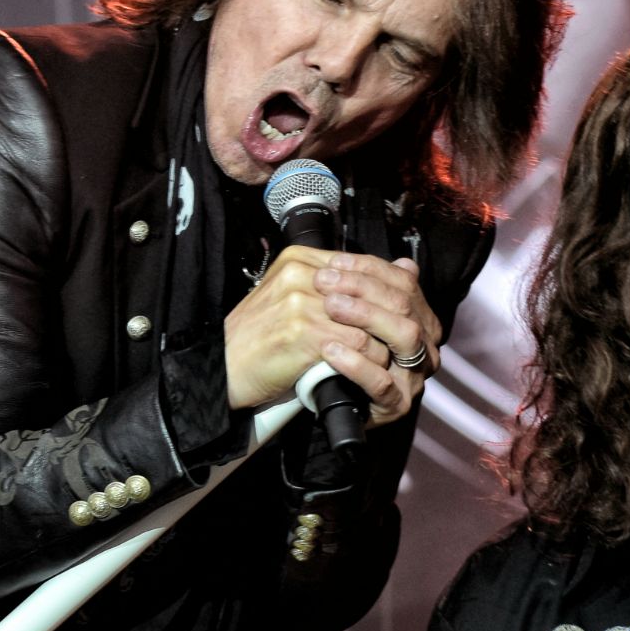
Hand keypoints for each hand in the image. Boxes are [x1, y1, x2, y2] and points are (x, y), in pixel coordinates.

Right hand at [223, 247, 439, 426]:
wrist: (223, 368)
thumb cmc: (260, 337)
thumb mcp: (292, 298)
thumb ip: (331, 286)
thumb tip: (387, 274)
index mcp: (300, 260)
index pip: (361, 265)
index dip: (388, 289)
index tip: (403, 310)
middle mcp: (301, 274)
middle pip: (369, 291)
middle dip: (391, 318)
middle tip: (405, 338)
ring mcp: (301, 302)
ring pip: (367, 321)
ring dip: (381, 345)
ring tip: (384, 358)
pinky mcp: (303, 332)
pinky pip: (356, 345)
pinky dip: (366, 362)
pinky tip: (365, 370)